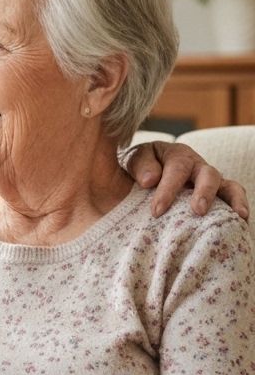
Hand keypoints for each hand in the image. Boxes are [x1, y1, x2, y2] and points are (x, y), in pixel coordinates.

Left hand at [125, 140, 248, 218]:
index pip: (176, 169)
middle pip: (207, 174)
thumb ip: (139, 166)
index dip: (168, 190)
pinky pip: (231, 197)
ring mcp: (208, 180)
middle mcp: (196, 165)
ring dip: (233, 199)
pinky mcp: (215, 194)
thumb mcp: (133, 161)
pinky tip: (242, 220)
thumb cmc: (137, 170)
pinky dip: (239, 205)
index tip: (156, 211)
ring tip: (238, 215)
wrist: (137, 179)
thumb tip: (150, 180)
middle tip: (198, 211)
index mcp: (175, 154)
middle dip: (205, 192)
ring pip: (226, 185)